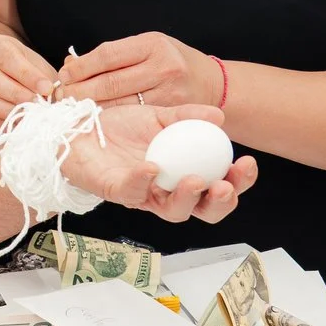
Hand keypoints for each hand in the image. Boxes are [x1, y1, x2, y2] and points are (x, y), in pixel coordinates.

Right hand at [0, 33, 61, 132]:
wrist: (3, 77)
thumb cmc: (24, 69)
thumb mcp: (35, 64)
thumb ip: (43, 76)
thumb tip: (54, 94)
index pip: (8, 59)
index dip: (28, 75)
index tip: (47, 88)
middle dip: (18, 95)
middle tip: (39, 104)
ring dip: (12, 111)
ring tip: (32, 115)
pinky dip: (5, 123)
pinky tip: (21, 123)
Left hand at [58, 32, 225, 107]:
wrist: (213, 84)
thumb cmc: (171, 62)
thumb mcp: (146, 47)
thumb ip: (113, 55)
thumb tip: (71, 63)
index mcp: (152, 44)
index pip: (107, 55)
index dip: (81, 66)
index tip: (64, 74)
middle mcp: (162, 67)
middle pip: (110, 82)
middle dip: (80, 90)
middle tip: (60, 95)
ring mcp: (168, 93)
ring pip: (119, 104)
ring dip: (90, 106)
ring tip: (72, 107)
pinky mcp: (170, 115)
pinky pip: (133, 118)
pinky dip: (110, 117)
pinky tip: (95, 117)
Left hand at [64, 103, 256, 223]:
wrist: (78, 126)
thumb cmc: (119, 127)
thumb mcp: (159, 115)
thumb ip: (188, 116)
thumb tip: (218, 116)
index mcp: (183, 174)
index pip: (218, 187)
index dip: (237, 182)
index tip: (247, 164)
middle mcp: (166, 191)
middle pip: (202, 210)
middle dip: (219, 203)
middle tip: (225, 186)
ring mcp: (142, 194)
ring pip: (171, 210)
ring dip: (187, 198)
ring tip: (196, 180)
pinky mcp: (114, 191)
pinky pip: (132, 191)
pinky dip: (143, 180)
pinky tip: (153, 167)